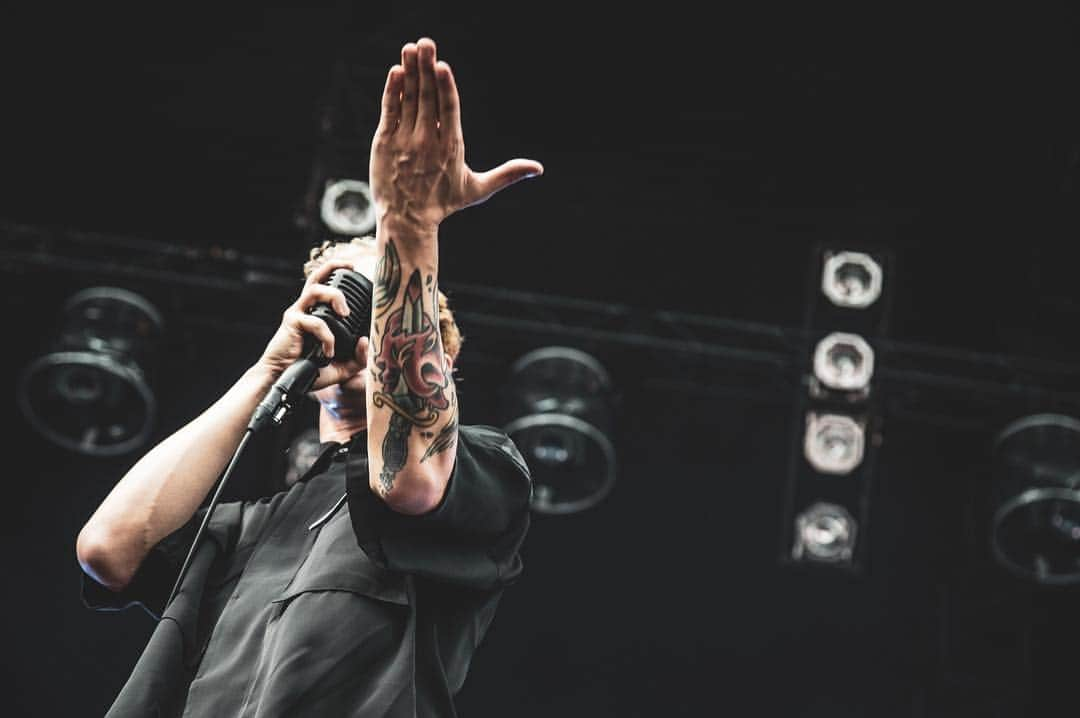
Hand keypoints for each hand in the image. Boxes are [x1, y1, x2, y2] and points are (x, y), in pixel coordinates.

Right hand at [256, 258, 370, 390]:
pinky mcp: (292, 323)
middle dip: (334, 266)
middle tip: (352, 267)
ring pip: (315, 290)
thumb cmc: (310, 371)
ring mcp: (298, 314)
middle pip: (316, 277)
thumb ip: (358, 358)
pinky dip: (327, 336)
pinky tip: (328, 351)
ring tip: (345, 313)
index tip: (357, 271)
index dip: (339, 275)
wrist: (284, 381)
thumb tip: (366, 340)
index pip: (326, 287)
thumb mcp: (341, 367)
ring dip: (334, 296)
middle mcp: (306, 309)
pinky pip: (315, 322)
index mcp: (317, 313)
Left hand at [369, 37, 542, 234]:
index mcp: (451, 148)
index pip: (448, 111)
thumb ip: (507, 175)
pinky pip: (389, 112)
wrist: (408, 220)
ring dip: (409, 73)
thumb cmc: (444, 203)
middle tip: (426, 43)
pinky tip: (396, 71)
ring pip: (409, 101)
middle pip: (428, 99)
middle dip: (426, 69)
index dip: (445, 88)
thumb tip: (539, 169)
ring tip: (411, 49)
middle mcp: (427, 142)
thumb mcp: (479, 189)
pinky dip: (392, 92)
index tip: (442, 66)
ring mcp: (405, 142)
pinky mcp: (385, 143)